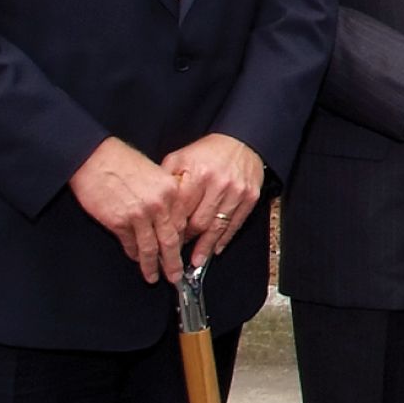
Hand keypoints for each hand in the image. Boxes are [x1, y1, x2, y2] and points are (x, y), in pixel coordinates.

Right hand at [69, 137, 188, 283]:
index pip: (182, 224)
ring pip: (150, 247)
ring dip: (152, 265)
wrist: (94, 157)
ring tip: (154, 276)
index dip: (182, 242)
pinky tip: (136, 259)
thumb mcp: (155, 175)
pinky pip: (130, 244)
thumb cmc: (122, 162)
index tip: (183, 254)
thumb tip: (168, 222)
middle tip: (175, 276)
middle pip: (171, 241)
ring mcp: (139, 215)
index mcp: (171, 191)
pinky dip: (134, 254)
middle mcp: (159, 205)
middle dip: (173, 262)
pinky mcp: (119, 222)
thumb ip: (164, 197)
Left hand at [161, 133, 265, 268]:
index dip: (170, 229)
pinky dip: (225, 239)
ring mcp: (236, 192)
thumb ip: (165, 180)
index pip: (180, 209)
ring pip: (217, 227)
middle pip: (198, 222)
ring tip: (196, 261)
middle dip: (186, 241)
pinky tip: (216, 248)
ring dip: (205, 246)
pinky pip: (236, 224)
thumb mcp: (180, 158)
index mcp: (197, 173)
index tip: (163, 242)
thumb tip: (153, 204)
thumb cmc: (208, 151)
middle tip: (176, 254)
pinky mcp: (250, 197)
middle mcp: (218, 183)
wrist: (242, 141)